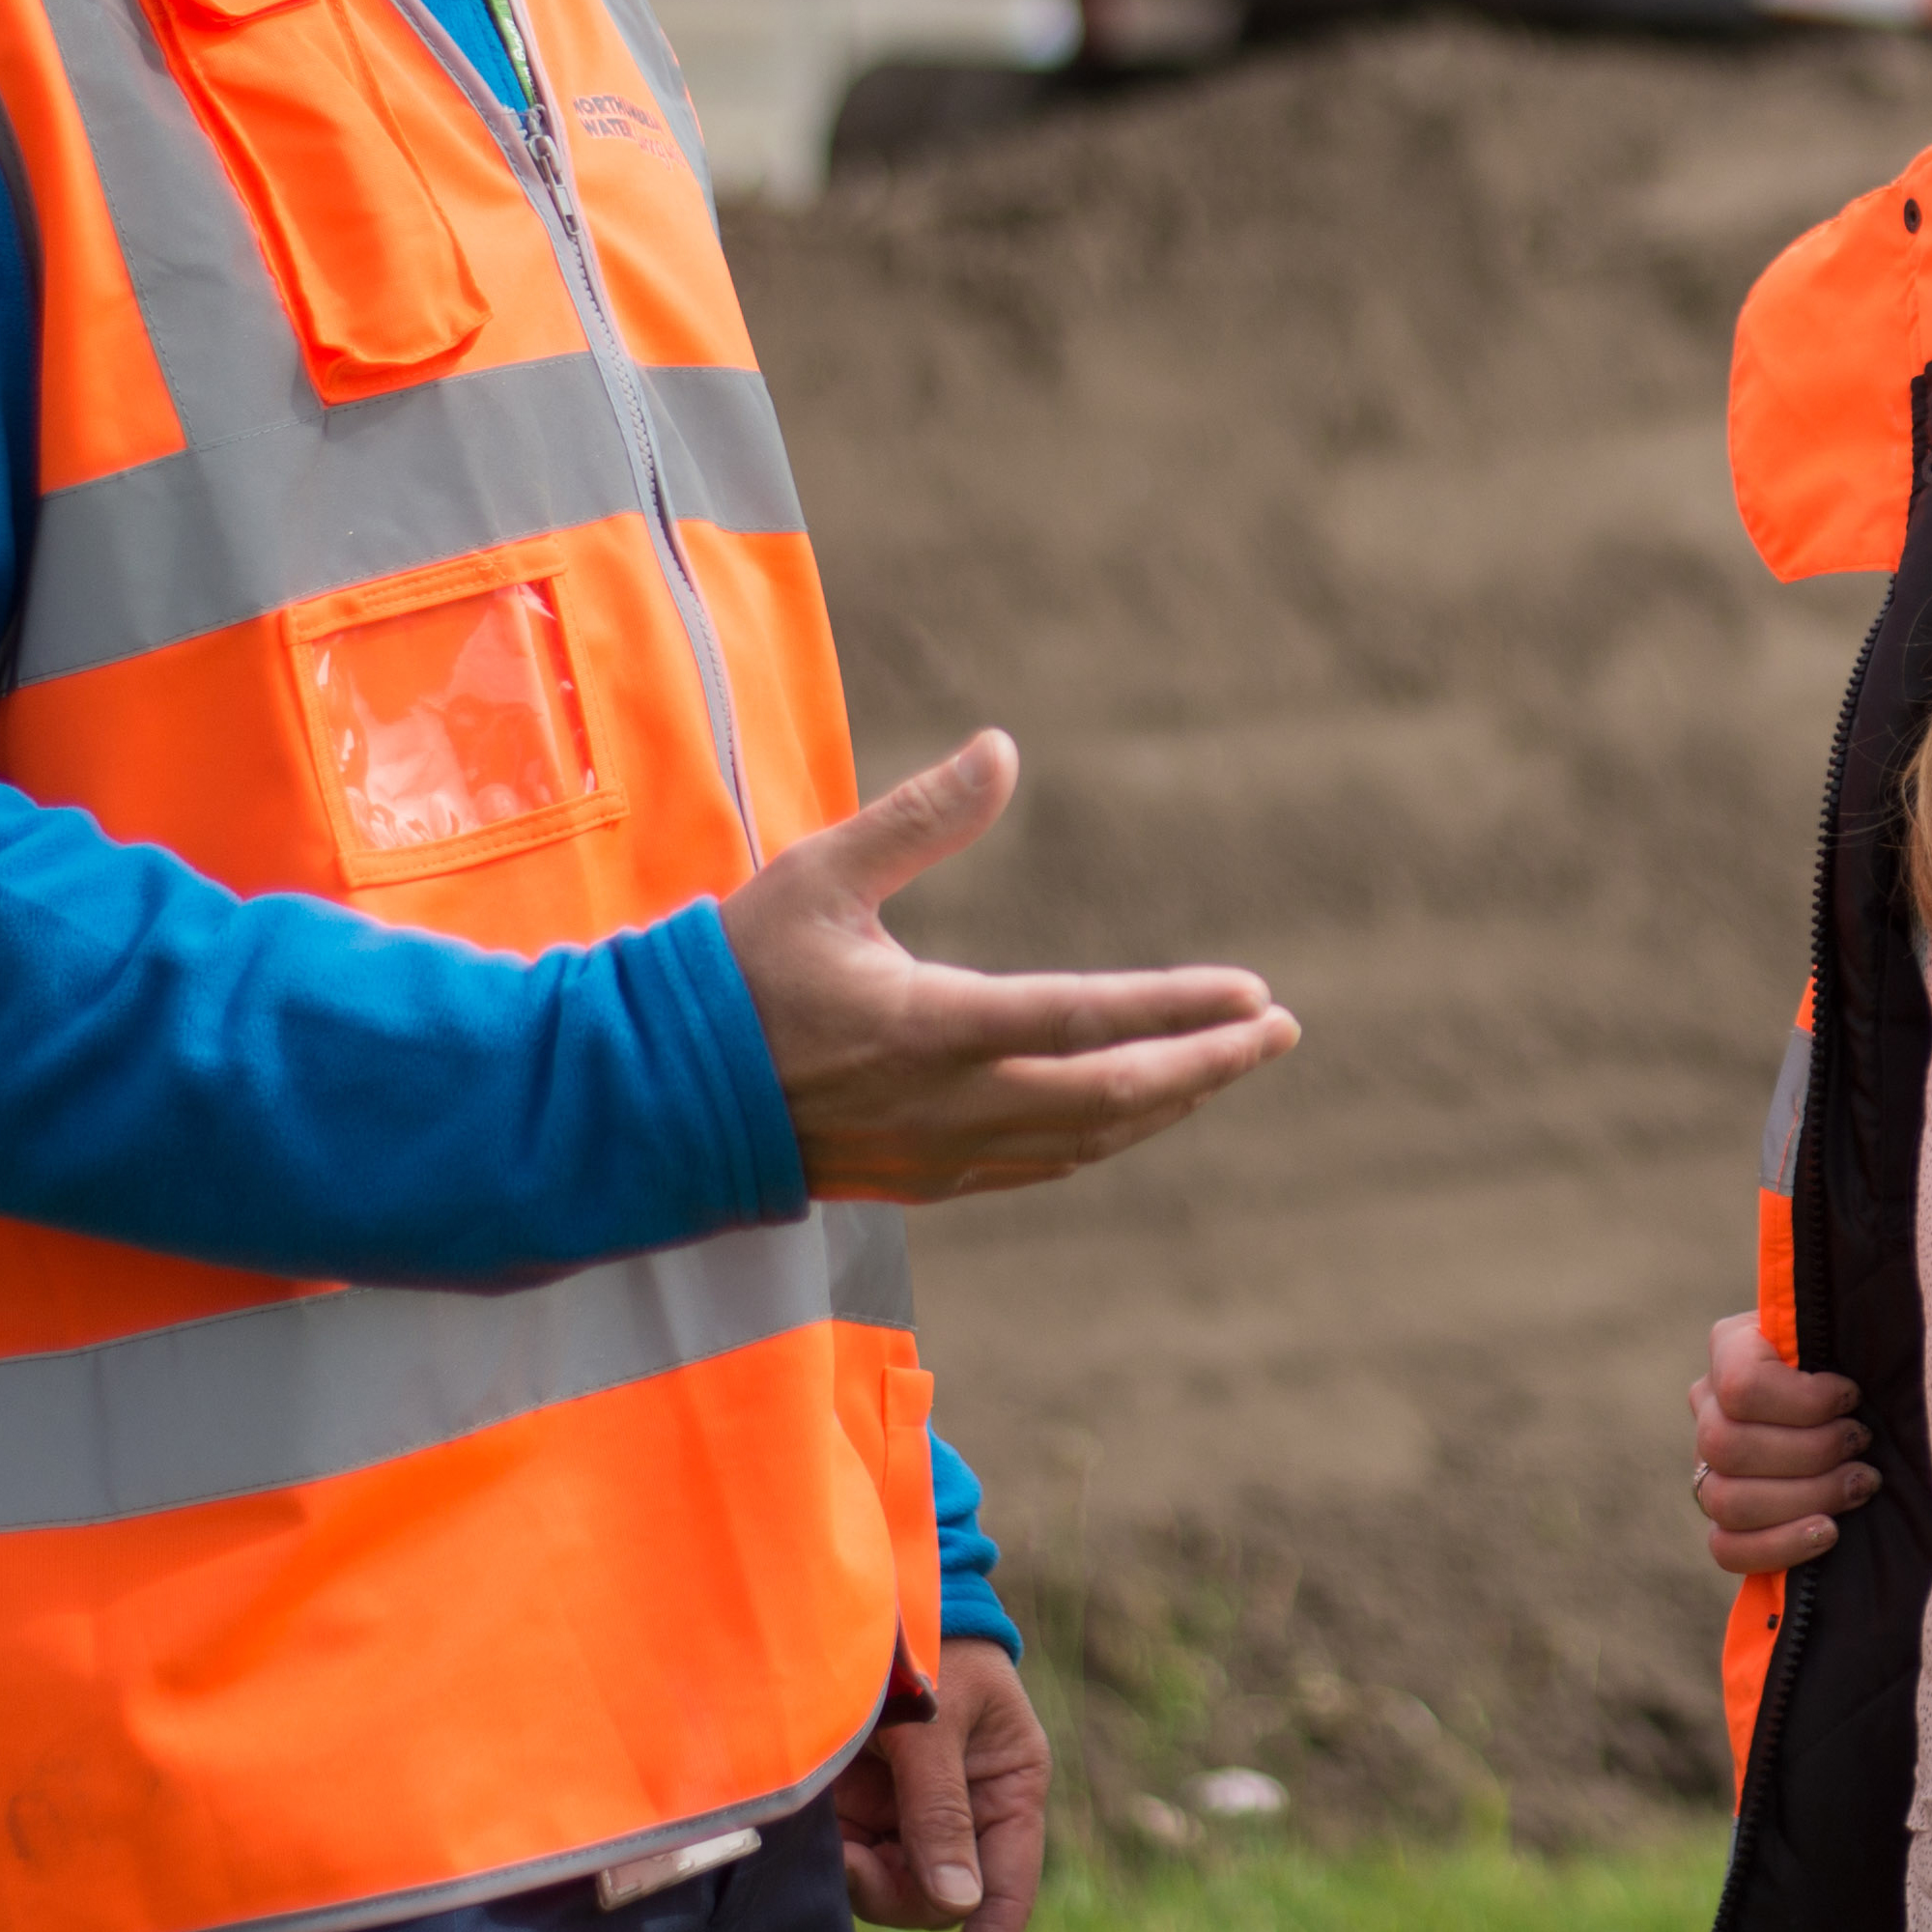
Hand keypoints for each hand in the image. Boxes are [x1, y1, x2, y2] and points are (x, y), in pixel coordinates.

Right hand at [722, 734, 1296, 1202]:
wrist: (650, 1099)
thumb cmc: (734, 971)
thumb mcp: (821, 873)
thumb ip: (919, 817)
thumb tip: (1003, 749)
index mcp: (929, 1027)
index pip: (1087, 1021)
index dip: (1179, 1010)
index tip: (1255, 995)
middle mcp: (948, 1104)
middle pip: (1114, 1099)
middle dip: (1208, 1065)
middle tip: (1281, 1032)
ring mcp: (939, 1154)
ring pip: (1086, 1142)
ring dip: (1168, 1104)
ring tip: (1227, 1063)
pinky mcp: (922, 1182)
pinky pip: (1042, 1166)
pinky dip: (1106, 1136)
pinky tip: (1133, 1111)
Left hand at [835, 1636, 1048, 1931]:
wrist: (870, 1583)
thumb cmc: (924, 1640)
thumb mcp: (937, 1722)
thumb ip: (940, 1810)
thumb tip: (958, 1907)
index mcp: (1008, 1789)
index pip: (1003, 1896)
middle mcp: (966, 1811)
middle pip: (935, 1899)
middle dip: (891, 1891)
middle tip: (846, 1858)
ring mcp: (914, 1810)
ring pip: (887, 1885)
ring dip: (854, 1870)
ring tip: (831, 1814)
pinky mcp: (867, 1803)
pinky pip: (852, 1857)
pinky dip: (833, 1850)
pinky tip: (819, 1812)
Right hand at [1687, 1311, 1876, 1575]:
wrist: (1862, 1405)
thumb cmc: (1864, 1360)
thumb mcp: (1851, 1330)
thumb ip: (1847, 1323)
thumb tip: (1871, 1302)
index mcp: (1731, 1347)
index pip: (1740, 1384)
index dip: (1803, 1400)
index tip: (1851, 1396)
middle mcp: (1708, 1404)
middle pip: (1728, 1446)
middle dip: (1810, 1454)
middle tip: (1862, 1445)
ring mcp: (1707, 1464)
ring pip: (1724, 1499)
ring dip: (1804, 1498)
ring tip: (1859, 1486)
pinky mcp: (1724, 1518)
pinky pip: (1725, 1548)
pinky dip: (1780, 1546)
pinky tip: (1828, 1531)